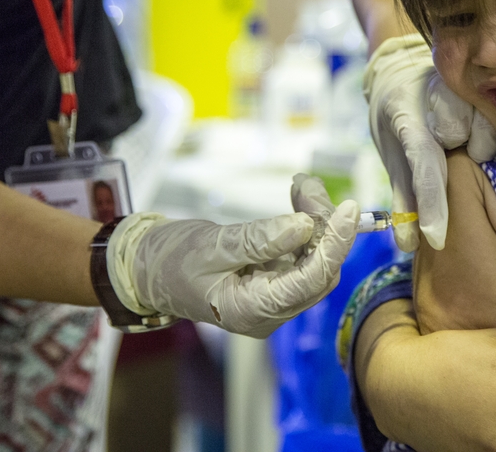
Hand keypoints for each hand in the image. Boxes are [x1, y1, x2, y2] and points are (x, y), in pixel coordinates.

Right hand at [106, 178, 358, 337]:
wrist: (147, 269)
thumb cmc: (170, 260)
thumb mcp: (211, 245)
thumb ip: (258, 240)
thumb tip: (305, 226)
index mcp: (253, 311)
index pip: (310, 281)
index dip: (334, 244)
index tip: (348, 208)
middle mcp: (271, 311)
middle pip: (319, 269)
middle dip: (324, 226)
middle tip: (308, 186)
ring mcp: (275, 297)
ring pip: (315, 259)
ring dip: (317, 220)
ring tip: (302, 185)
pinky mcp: (275, 281)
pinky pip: (302, 254)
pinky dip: (304, 225)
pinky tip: (298, 197)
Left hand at [363, 34, 495, 250]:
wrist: (401, 70)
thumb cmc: (397, 118)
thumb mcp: (392, 155)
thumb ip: (404, 197)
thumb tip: (409, 246)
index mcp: (407, 117)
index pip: (423, 164)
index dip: (432, 203)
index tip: (436, 239)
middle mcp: (435, 98)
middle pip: (463, 139)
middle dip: (464, 156)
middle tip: (456, 151)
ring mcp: (461, 87)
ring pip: (488, 128)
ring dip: (482, 144)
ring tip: (468, 143)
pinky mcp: (481, 85)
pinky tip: (487, 134)